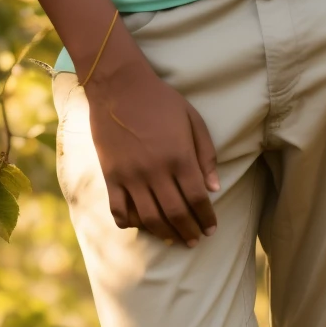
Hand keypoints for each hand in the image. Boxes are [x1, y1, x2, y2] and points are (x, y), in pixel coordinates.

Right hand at [85, 30, 219, 245]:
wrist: (119, 86)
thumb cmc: (161, 100)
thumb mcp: (192, 120)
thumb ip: (206, 155)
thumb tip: (215, 188)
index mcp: (179, 156)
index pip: (198, 198)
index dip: (206, 217)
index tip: (211, 228)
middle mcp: (156, 171)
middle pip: (175, 213)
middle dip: (188, 231)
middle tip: (195, 239)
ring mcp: (131, 175)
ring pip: (149, 218)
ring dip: (164, 233)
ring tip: (174, 239)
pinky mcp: (111, 176)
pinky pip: (120, 210)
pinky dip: (131, 223)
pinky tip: (141, 225)